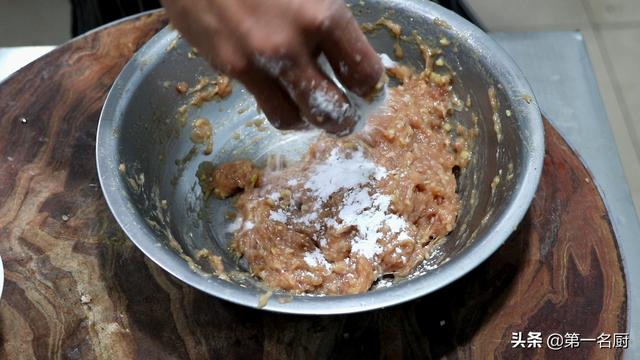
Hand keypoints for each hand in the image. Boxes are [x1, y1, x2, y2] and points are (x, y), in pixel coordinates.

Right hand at [161, 0, 383, 134]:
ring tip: (314, 113)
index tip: (369, 87)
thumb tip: (348, 46)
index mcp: (322, 15)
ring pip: (293, 118)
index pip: (363, 72)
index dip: (372, 86)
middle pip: (331, 109)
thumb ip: (330, 15)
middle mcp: (291, 46)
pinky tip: (283, 91)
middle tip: (349, 117)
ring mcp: (256, 62)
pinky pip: (263, 104)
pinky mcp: (228, 68)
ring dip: (310, 122)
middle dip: (346, 120)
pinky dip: (280, 105)